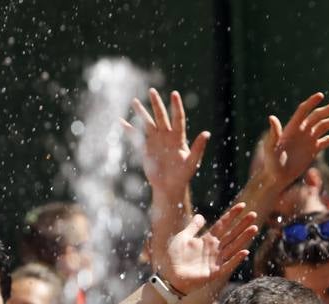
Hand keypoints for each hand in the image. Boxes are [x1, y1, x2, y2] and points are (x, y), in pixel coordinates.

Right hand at [125, 89, 208, 203]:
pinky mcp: (146, 149)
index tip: (174, 93)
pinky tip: (121, 121)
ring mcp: (155, 141)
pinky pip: (137, 137)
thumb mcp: (192, 162)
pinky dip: (129, 129)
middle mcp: (166, 136)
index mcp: (178, 137)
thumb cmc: (183, 175)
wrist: (170, 187)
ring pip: (148, 123)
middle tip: (151, 91)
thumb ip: (198, 148)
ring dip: (141, 112)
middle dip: (156, 104)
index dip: (176, 106)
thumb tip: (207, 133)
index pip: (178, 118)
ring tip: (134, 100)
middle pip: (161, 116)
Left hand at [155, 203, 258, 294]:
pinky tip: (245, 251)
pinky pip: (228, 264)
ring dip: (244, 238)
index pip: (222, 224)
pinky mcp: (215, 272)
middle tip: (254, 214)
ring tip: (254, 228)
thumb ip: (193, 227)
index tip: (242, 205)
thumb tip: (201, 216)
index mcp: (207, 239)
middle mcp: (214, 248)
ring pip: (233, 246)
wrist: (170, 277)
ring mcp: (216, 260)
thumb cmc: (174, 257)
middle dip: (242, 224)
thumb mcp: (182, 237)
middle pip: (231, 234)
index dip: (232, 215)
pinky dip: (236, 259)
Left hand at [247, 93, 328, 188]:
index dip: (311, 102)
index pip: (303, 111)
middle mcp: (301, 131)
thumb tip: (272, 117)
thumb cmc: (270, 163)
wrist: (277, 177)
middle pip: (317, 116)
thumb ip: (274, 133)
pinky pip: (326, 141)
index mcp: (292, 128)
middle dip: (328, 110)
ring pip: (323, 126)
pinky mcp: (313, 150)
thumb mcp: (271, 148)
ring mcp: (308, 140)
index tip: (321, 95)